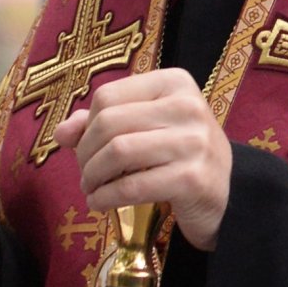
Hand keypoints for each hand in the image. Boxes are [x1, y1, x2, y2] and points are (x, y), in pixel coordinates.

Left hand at [57, 68, 232, 252]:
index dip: (87, 125)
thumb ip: (103, 122)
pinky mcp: (192, 179)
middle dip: (85, 154)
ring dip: (92, 176)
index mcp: (175, 83)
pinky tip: (100, 203)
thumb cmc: (180, 153)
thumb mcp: (147, 126)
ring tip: (91, 189)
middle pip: (109, 123)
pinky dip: (105, 197)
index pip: (108, 96)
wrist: (226, 191)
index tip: (86, 147)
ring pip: (117, 152)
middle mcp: (188, 106)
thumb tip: (61, 132)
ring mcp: (193, 142)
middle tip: (84, 174)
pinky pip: (132, 186)